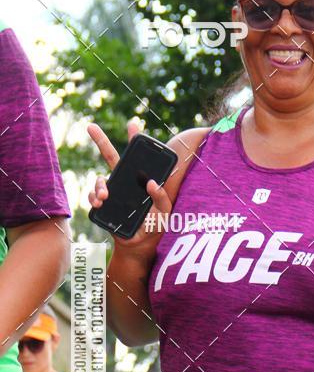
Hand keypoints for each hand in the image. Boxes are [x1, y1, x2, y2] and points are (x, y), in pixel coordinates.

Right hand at [87, 120, 172, 263]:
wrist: (140, 247)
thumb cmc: (155, 227)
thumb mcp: (165, 212)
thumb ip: (162, 198)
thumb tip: (152, 183)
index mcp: (139, 181)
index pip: (137, 158)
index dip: (134, 141)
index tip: (132, 125)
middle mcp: (123, 183)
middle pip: (110, 158)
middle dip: (99, 140)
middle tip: (90, 126)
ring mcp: (112, 194)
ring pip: (100, 180)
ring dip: (98, 185)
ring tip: (104, 195)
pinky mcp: (103, 206)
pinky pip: (93, 197)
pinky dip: (93, 198)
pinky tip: (98, 202)